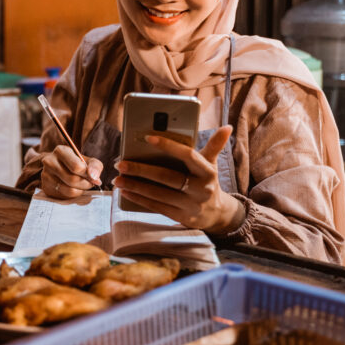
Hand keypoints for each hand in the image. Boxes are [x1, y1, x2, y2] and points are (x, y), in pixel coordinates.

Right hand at [40, 145, 101, 198]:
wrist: (59, 167)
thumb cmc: (77, 163)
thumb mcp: (88, 160)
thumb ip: (95, 166)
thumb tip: (94, 177)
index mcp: (60, 151)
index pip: (76, 167)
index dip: (88, 175)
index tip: (94, 178)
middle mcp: (49, 161)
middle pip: (73, 180)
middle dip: (85, 184)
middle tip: (90, 183)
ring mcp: (45, 175)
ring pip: (69, 190)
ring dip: (81, 191)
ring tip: (83, 186)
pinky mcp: (45, 187)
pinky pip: (64, 196)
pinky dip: (73, 195)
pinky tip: (74, 189)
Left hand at [112, 126, 243, 234]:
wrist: (218, 214)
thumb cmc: (207, 181)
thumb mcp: (211, 164)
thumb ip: (214, 145)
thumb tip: (227, 127)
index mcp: (208, 171)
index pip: (188, 155)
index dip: (169, 146)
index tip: (148, 138)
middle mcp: (201, 189)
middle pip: (168, 177)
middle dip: (141, 170)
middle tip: (121, 163)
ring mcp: (191, 205)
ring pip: (159, 194)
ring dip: (135, 186)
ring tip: (118, 179)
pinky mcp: (182, 218)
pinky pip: (157, 207)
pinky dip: (139, 199)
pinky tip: (125, 192)